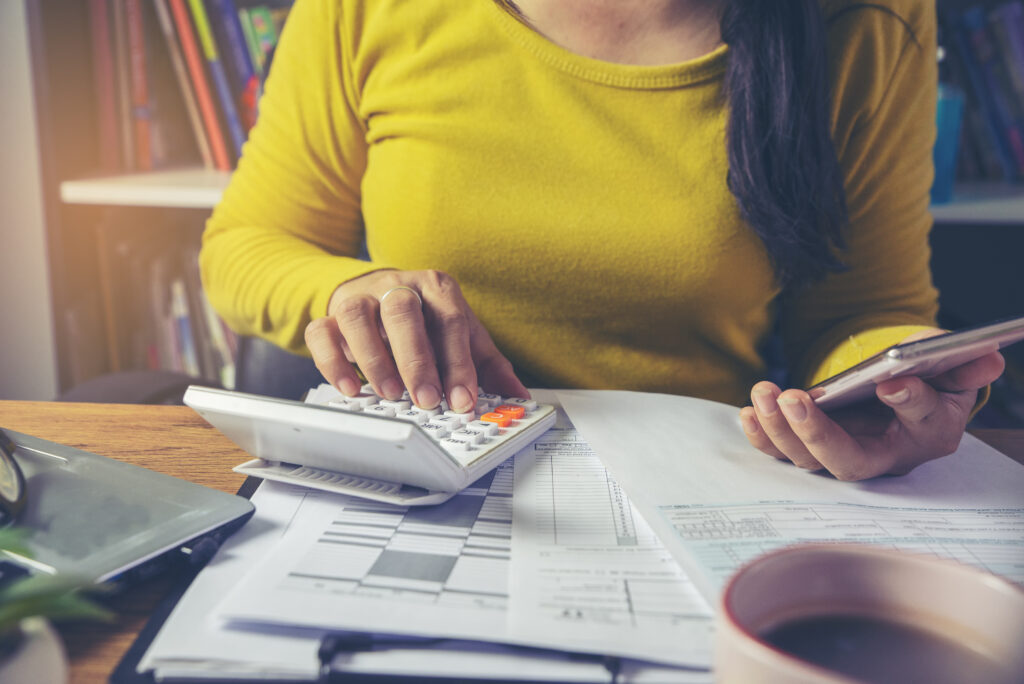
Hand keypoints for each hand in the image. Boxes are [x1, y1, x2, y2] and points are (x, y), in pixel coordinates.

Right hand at [304, 269, 527, 411]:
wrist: (379, 293)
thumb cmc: (426, 320)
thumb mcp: (461, 336)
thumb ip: (488, 365)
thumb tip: (518, 396)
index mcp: (436, 288)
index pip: (449, 321)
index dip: (458, 364)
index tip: (463, 400)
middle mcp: (397, 286)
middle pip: (403, 312)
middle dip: (416, 361)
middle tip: (427, 400)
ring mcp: (360, 297)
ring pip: (357, 316)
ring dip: (374, 359)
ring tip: (390, 394)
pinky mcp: (329, 314)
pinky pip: (320, 331)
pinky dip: (333, 361)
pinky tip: (350, 389)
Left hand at [739, 329, 1005, 479]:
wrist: (899, 391)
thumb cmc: (927, 379)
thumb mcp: (951, 367)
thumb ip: (964, 365)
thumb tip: (987, 357)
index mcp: (928, 433)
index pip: (921, 423)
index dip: (909, 403)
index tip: (890, 381)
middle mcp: (884, 455)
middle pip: (849, 462)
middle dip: (816, 434)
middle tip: (793, 399)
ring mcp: (843, 455)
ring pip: (808, 460)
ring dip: (780, 429)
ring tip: (765, 392)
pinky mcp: (811, 449)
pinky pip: (783, 452)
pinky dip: (763, 436)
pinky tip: (749, 411)